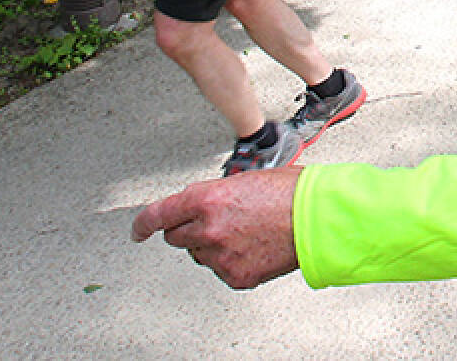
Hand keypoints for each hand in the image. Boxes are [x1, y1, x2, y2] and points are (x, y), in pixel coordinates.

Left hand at [131, 167, 302, 289]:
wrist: (317, 218)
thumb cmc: (289, 192)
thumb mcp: (243, 180)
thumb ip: (213, 195)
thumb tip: (199, 205)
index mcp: (207, 199)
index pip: (158, 215)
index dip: (143, 224)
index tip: (138, 230)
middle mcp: (208, 228)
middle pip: (176, 236)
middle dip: (189, 229)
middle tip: (215, 222)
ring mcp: (220, 255)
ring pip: (199, 254)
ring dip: (211, 245)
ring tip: (243, 232)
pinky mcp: (235, 275)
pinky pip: (220, 269)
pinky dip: (231, 260)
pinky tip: (252, 246)